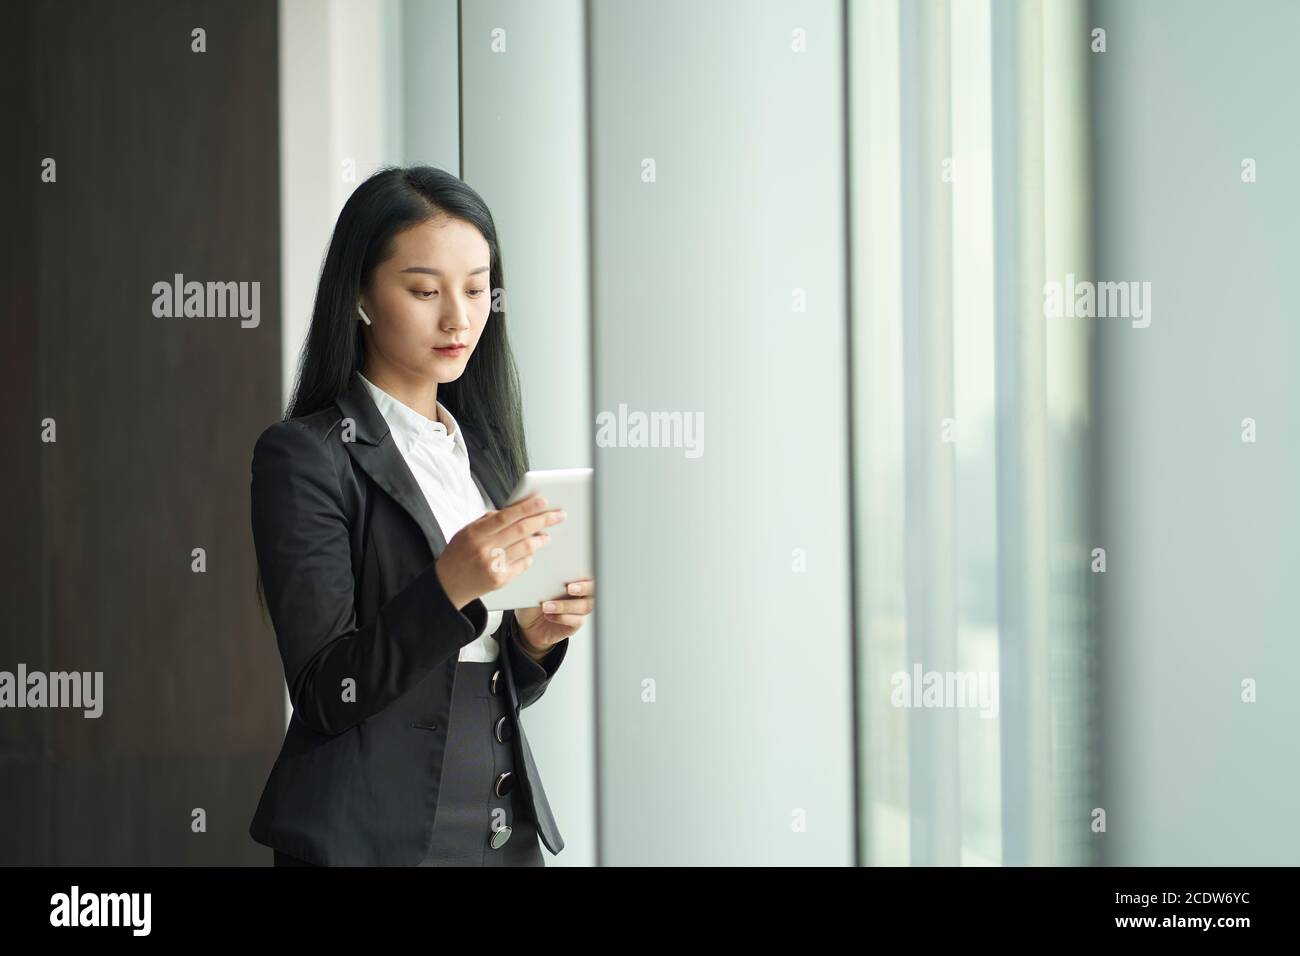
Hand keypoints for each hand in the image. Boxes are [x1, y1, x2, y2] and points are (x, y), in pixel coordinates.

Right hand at [434, 493, 566, 608]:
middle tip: (559, 515)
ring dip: (540, 540)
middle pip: (521, 530)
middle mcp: (485, 549)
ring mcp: (493, 565)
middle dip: (544, 520)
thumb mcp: (467, 531)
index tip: (543, 501)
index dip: (527, 508)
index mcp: (475, 533)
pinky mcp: (500, 580)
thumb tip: (516, 510)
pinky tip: (530, 552)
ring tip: (546, 535)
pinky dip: (529, 556)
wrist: (447, 585)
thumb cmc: (459, 554)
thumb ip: (489, 520)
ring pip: (526, 548)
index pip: (506, 516)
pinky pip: (523, 564)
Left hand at [515, 578, 594, 659]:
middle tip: (569, 588)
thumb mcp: (536, 587)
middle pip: (593, 588)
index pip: (588, 571)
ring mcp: (579, 609)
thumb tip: (546, 570)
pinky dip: (562, 617)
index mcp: (574, 578)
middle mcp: (580, 593)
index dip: (586, 570)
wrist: (528, 624)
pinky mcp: (576, 623)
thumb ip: (546, 578)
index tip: (577, 568)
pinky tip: (548, 615)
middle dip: (583, 587)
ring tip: (546, 606)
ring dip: (565, 605)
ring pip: (585, 606)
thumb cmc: (534, 601)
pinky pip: (577, 620)